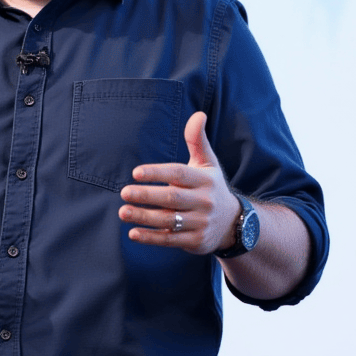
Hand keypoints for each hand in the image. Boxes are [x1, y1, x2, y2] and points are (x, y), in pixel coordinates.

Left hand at [118, 112, 239, 254]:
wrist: (232, 223)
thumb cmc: (210, 187)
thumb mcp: (207, 162)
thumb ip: (197, 140)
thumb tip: (198, 114)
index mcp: (205, 179)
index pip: (179, 173)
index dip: (157, 172)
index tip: (136, 173)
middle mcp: (205, 201)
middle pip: (172, 197)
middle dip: (147, 195)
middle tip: (124, 192)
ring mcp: (201, 222)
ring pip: (169, 220)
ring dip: (144, 217)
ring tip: (123, 212)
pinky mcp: (196, 241)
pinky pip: (171, 239)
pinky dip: (151, 237)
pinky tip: (133, 233)